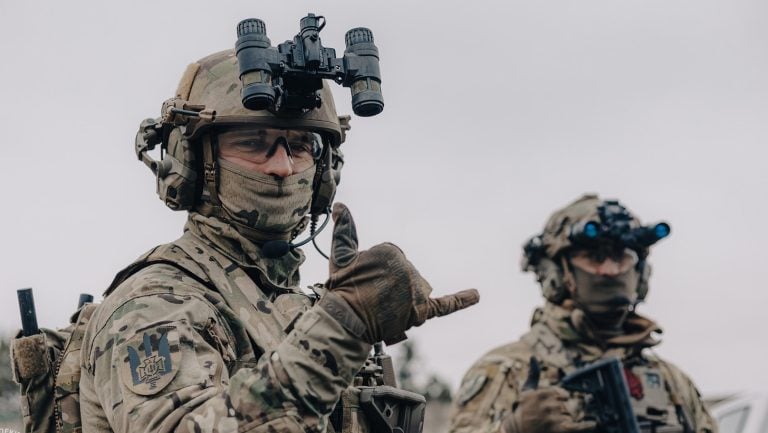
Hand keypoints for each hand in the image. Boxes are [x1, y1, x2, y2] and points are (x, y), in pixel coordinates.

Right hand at [323, 203, 478, 344]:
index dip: (374, 271)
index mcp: (392, 251)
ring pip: (415, 290)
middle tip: (369, 294)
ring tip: (383, 306)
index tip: (363, 279)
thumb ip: (345, 229)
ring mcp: (416, 291)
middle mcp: (408, 268)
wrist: (346, 322)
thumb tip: (340, 206)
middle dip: (388, 284)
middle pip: (404, 274)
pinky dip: (462, 300)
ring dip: (403, 296)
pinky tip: (476, 294)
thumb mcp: (341, 256)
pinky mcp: (422, 311)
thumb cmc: (342, 289)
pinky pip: (446, 305)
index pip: (391, 258)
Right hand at [503, 358, 595, 432]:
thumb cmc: (523, 410)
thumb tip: (533, 356)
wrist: (519, 431)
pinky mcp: (559, 430)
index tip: (551, 403)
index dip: (557, 398)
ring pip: (568, 415)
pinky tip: (593, 423)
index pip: (559, 393)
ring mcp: (554, 418)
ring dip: (562, 419)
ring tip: (549, 425)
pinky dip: (586, 425)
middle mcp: (547, 405)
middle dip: (558, 410)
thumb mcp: (526, 391)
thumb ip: (533, 374)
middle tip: (547, 416)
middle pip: (564, 404)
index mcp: (540, 394)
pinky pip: (577, 426)